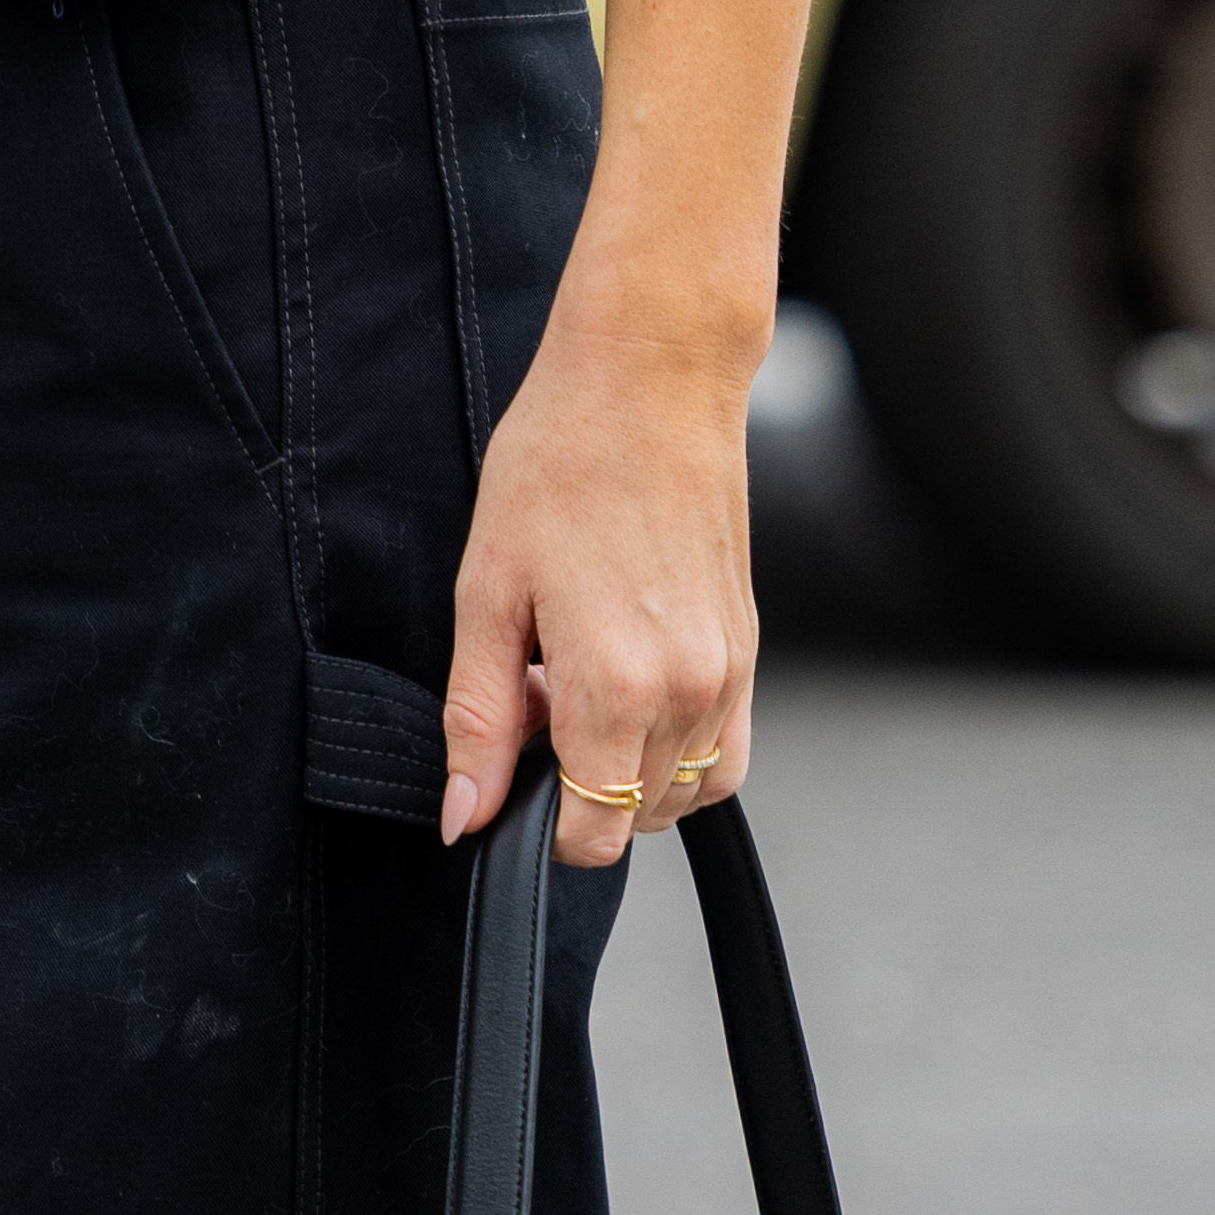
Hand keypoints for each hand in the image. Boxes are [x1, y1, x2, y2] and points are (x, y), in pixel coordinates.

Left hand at [439, 298, 759, 871]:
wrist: (651, 379)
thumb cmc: (560, 463)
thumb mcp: (487, 590)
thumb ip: (478, 717)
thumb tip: (466, 815)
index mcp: (615, 685)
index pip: (590, 836)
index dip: (537, 824)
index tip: (508, 765)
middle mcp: (687, 692)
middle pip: (633, 820)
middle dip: (575, 786)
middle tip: (536, 691)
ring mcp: (729, 674)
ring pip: (681, 792)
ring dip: (626, 769)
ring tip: (582, 680)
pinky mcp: (749, 650)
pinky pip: (723, 751)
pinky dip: (676, 750)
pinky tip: (631, 681)